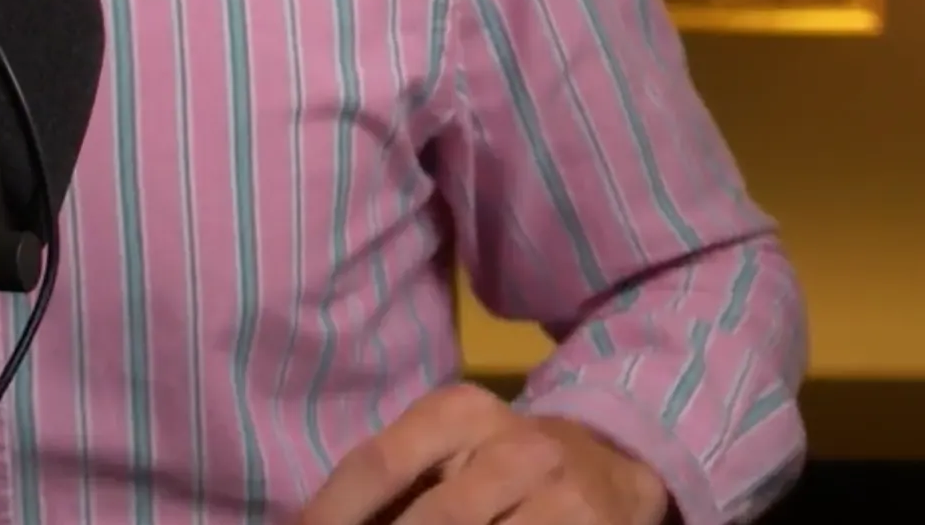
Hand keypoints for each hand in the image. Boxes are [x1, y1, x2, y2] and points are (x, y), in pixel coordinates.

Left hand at [298, 385, 667, 524]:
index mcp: (458, 412)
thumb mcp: (448, 449)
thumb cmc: (500, 460)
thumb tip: (313, 524)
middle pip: (432, 519)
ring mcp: (557, 492)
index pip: (379, 463)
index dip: (333, 512)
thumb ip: (392, 484)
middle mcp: (512, 445)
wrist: (611, 462)